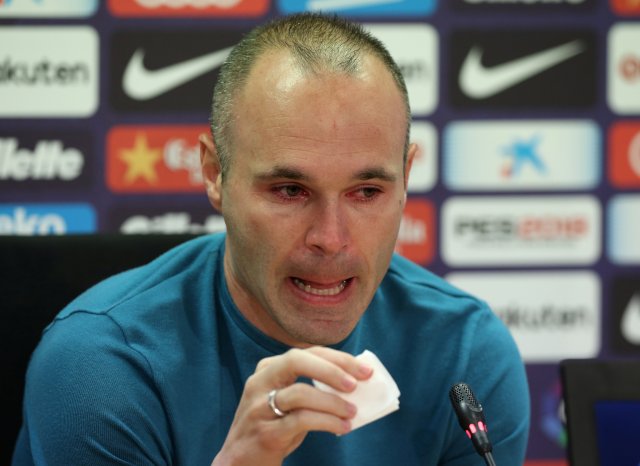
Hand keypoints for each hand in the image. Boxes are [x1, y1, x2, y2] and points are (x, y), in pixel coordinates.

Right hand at [211, 346, 372, 465]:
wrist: (240, 461)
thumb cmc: (273, 427)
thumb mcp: (288, 402)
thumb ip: (312, 388)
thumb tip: (354, 383)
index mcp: (268, 369)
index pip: (306, 352)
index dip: (338, 358)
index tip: (364, 370)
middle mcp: (260, 382)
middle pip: (296, 361)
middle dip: (331, 370)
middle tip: (356, 384)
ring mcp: (259, 407)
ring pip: (300, 393)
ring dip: (333, 402)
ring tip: (352, 412)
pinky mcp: (265, 432)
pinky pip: (302, 420)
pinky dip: (327, 422)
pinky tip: (343, 427)